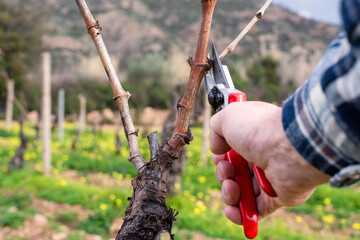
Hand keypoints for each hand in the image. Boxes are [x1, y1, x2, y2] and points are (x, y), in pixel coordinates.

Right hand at [210, 101, 330, 224]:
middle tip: (228, 171)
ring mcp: (268, 178)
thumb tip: (218, 150)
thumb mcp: (228, 117)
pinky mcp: (276, 197)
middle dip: (223, 175)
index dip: (221, 157)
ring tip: (232, 189)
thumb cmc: (259, 129)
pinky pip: (254, 211)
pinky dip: (240, 214)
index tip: (219, 155)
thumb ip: (216, 128)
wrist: (289, 147)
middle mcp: (261, 157)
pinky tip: (232, 210)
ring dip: (228, 193)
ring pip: (240, 193)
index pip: (231, 152)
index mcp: (252, 138)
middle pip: (233, 173)